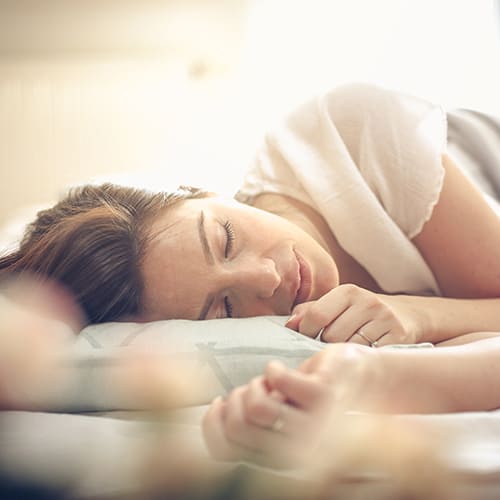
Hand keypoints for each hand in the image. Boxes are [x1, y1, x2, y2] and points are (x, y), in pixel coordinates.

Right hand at [202, 344, 381, 465]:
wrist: (361, 377)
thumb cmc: (313, 395)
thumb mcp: (276, 413)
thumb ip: (250, 421)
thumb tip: (217, 410)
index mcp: (279, 460)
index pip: (225, 452)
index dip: (212, 424)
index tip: (218, 403)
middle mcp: (297, 454)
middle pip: (237, 426)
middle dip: (236, 398)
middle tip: (254, 389)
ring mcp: (313, 427)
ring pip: (255, 406)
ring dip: (256, 384)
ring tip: (271, 383)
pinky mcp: (322, 397)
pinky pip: (276, 379)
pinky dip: (274, 368)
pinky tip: (284, 371)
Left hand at [286, 284, 422, 345]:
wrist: (408, 315)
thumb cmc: (361, 312)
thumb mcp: (337, 304)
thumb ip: (309, 311)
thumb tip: (289, 324)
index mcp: (348, 291)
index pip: (316, 315)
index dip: (305, 331)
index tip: (306, 338)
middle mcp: (368, 302)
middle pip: (331, 336)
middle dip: (326, 345)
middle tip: (330, 346)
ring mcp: (385, 319)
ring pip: (349, 348)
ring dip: (343, 354)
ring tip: (346, 350)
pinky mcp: (399, 337)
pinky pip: (369, 355)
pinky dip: (361, 359)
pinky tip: (361, 355)